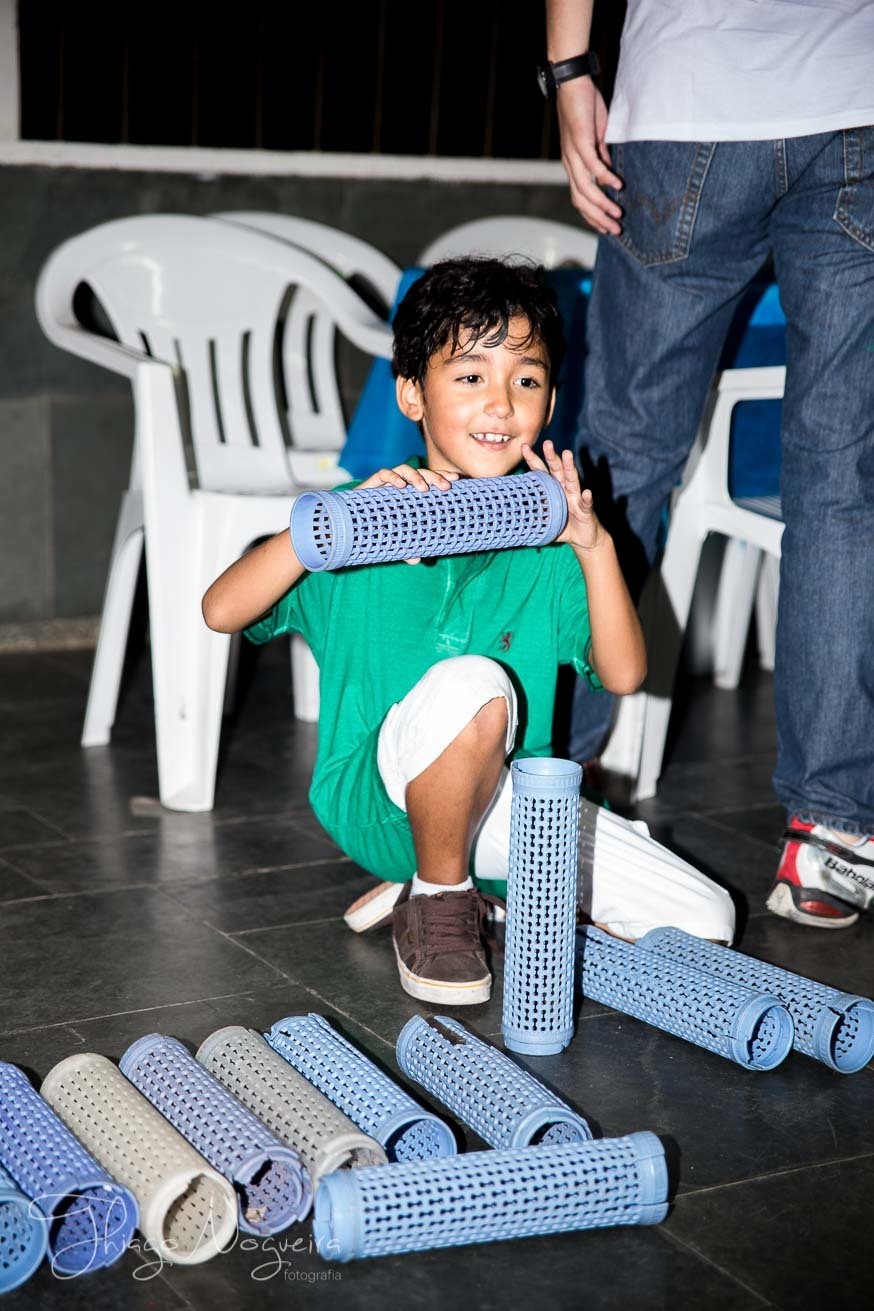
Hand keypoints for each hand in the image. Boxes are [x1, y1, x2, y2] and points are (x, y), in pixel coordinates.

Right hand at [357, 463, 459, 562]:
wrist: (349, 522)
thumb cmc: (376, 527)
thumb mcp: (394, 538)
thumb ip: (405, 548)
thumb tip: (417, 561)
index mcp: (410, 493)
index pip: (430, 480)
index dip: (443, 477)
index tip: (456, 481)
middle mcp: (400, 484)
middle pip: (422, 473)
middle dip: (435, 477)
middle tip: (446, 487)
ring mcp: (386, 482)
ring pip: (405, 470)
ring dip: (417, 477)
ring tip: (424, 490)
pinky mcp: (372, 483)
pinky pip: (384, 474)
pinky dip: (393, 478)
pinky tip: (400, 486)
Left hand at [522, 440, 604, 551]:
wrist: (584, 538)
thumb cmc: (563, 527)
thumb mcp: (544, 522)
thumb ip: (531, 516)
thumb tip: (510, 517)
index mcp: (553, 489)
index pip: (542, 471)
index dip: (533, 459)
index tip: (524, 447)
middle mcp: (565, 489)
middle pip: (557, 470)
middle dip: (552, 456)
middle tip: (547, 443)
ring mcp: (576, 498)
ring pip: (572, 480)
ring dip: (569, 467)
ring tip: (567, 454)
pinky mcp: (586, 510)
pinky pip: (586, 503)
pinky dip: (586, 498)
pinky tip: (586, 493)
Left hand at [555, 78, 622, 235]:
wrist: (572, 83)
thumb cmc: (585, 108)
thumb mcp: (595, 138)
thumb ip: (601, 157)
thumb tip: (609, 174)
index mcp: (573, 165)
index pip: (580, 199)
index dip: (593, 216)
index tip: (608, 227)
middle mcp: (570, 164)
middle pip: (581, 201)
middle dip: (598, 219)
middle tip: (616, 230)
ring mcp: (573, 154)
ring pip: (585, 189)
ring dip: (602, 204)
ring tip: (618, 214)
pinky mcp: (579, 141)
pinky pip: (592, 165)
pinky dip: (605, 178)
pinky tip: (617, 186)